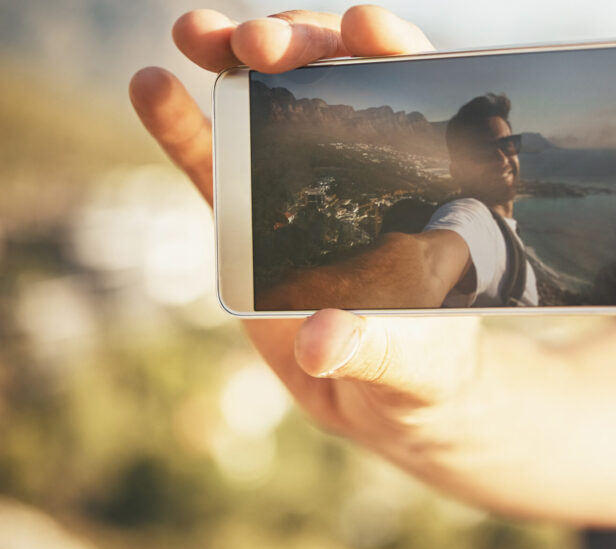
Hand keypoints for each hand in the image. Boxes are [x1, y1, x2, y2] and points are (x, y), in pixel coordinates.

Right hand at [129, 6, 479, 466]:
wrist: (380, 401)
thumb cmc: (422, 370)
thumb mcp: (413, 360)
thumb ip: (374, 346)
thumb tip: (319, 340)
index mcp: (420, 182)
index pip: (410, 94)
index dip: (388, 48)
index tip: (362, 30)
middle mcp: (359, 168)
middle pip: (330, 80)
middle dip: (297, 46)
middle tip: (263, 44)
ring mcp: (298, 186)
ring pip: (263, 104)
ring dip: (230, 58)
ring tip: (196, 33)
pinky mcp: (245, 219)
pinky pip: (209, 162)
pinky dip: (179, 122)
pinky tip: (150, 84)